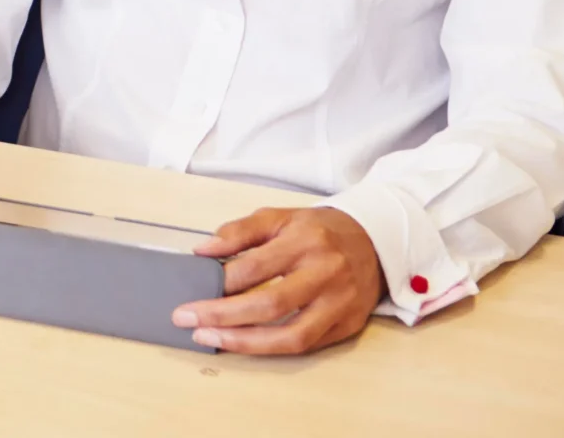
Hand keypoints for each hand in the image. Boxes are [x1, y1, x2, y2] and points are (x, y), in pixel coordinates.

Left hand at [175, 206, 384, 354]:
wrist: (376, 241)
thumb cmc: (320, 230)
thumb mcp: (279, 216)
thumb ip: (239, 231)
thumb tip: (202, 251)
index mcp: (305, 241)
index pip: (256, 267)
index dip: (220, 282)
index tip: (191, 291)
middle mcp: (326, 274)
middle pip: (270, 304)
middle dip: (223, 316)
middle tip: (187, 319)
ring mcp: (340, 304)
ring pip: (292, 336)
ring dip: (246, 342)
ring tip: (210, 339)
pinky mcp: (348, 326)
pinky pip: (307, 345)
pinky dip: (272, 348)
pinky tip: (244, 343)